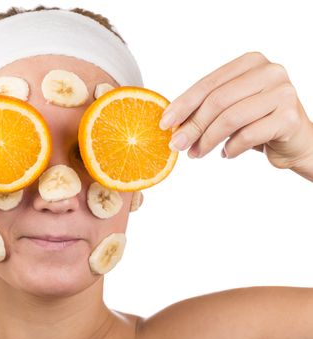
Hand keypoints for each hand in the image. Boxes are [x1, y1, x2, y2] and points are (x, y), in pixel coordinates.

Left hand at [159, 52, 312, 177]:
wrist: (296, 141)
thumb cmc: (257, 121)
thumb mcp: (230, 108)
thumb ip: (205, 107)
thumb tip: (170, 121)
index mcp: (250, 62)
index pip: (208, 83)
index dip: (183, 104)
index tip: (164, 123)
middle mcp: (269, 72)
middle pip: (218, 101)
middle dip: (192, 126)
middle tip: (176, 145)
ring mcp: (283, 93)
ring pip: (231, 119)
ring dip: (207, 140)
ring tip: (196, 153)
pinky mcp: (289, 118)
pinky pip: (248, 135)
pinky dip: (231, 148)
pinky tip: (225, 153)